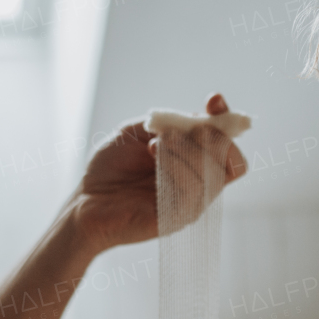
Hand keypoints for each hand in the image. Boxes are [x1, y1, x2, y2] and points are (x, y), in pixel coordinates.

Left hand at [68, 94, 246, 252]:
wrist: (85, 199)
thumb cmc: (110, 167)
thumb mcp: (139, 132)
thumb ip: (170, 123)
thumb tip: (201, 117)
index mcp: (192, 160)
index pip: (227, 143)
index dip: (226, 119)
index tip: (213, 100)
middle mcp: (197, 182)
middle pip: (233, 160)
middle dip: (211, 137)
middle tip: (178, 132)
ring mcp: (190, 202)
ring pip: (214, 174)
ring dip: (187, 150)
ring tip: (155, 145)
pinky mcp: (178, 217)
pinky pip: (194, 190)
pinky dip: (177, 167)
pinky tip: (154, 159)